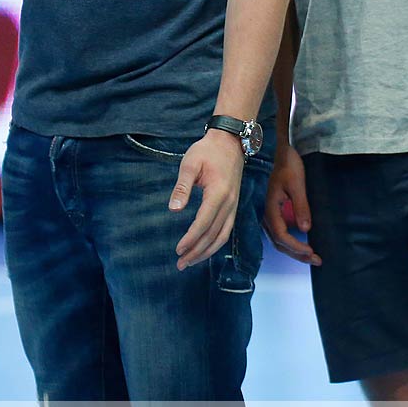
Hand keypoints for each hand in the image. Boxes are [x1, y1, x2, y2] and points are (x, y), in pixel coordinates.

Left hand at [170, 130, 245, 270]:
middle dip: (197, 252)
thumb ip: (182, 187)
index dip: (191, 239)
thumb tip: (174, 209)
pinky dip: (215, 243)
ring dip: (206, 251)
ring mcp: (234, 205)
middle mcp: (229, 203)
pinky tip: (204, 249)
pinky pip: (226, 230)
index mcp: (218, 193)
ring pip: (222, 236)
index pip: (204, 223)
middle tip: (180, 264)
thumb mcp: (190, 163)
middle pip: (213, 235)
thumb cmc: (207, 150)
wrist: (231, 142)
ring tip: (190, 261)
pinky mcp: (233, 205)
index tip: (178, 250)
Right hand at [262, 144, 319, 264]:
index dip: (296, 247)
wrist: (278, 150)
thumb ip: (301, 206)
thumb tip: (306, 229)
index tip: (312, 251)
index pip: (281, 236)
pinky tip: (301, 242)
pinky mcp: (273, 210)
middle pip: (279, 242)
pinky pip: (279, 231)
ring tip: (311, 255)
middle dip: (297, 254)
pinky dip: (290, 241)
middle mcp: (266, 214)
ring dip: (294, 250)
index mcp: (270, 208)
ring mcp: (268, 213)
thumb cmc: (287, 164)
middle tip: (316, 260)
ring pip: (278, 239)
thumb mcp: (297, 183)